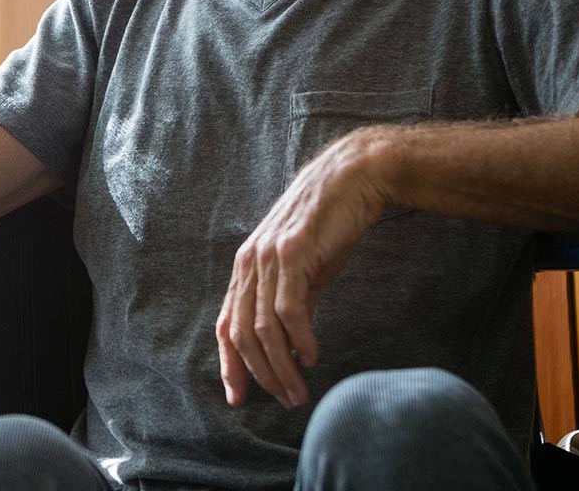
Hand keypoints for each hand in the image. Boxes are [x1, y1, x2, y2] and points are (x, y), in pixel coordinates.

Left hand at [216, 127, 400, 408]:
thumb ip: (290, 301)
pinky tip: (311, 356)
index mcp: (246, 266)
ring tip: (299, 391)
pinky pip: (288, 308)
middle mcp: (249, 262)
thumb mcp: (303, 268)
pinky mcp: (293, 252)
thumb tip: (288, 345)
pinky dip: (299, 339)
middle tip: (286, 400)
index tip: (238, 398)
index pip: (225, 324)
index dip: (230, 364)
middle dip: (261, 375)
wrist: (352, 178)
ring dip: (281, 366)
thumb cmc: (329, 224)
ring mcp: (269, 256)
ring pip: (263, 327)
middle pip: (241, 333)